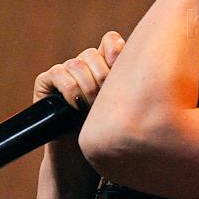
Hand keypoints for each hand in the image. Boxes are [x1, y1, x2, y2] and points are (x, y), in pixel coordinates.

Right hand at [34, 31, 126, 196]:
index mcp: (105, 63)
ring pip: (77, 63)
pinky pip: (58, 73)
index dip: (116, 51)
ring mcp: (64, 71)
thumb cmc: (109, 132)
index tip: (122, 70)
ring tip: (92, 108)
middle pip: (94, 54)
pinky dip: (69, 89)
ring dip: (88, 86)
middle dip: (103, 78)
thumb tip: (152, 64)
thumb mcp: (126, 105)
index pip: (110, 41)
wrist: (82, 157)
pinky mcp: (46, 81)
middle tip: (107, 101)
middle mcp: (84, 64)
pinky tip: (75, 105)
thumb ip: (134, 84)